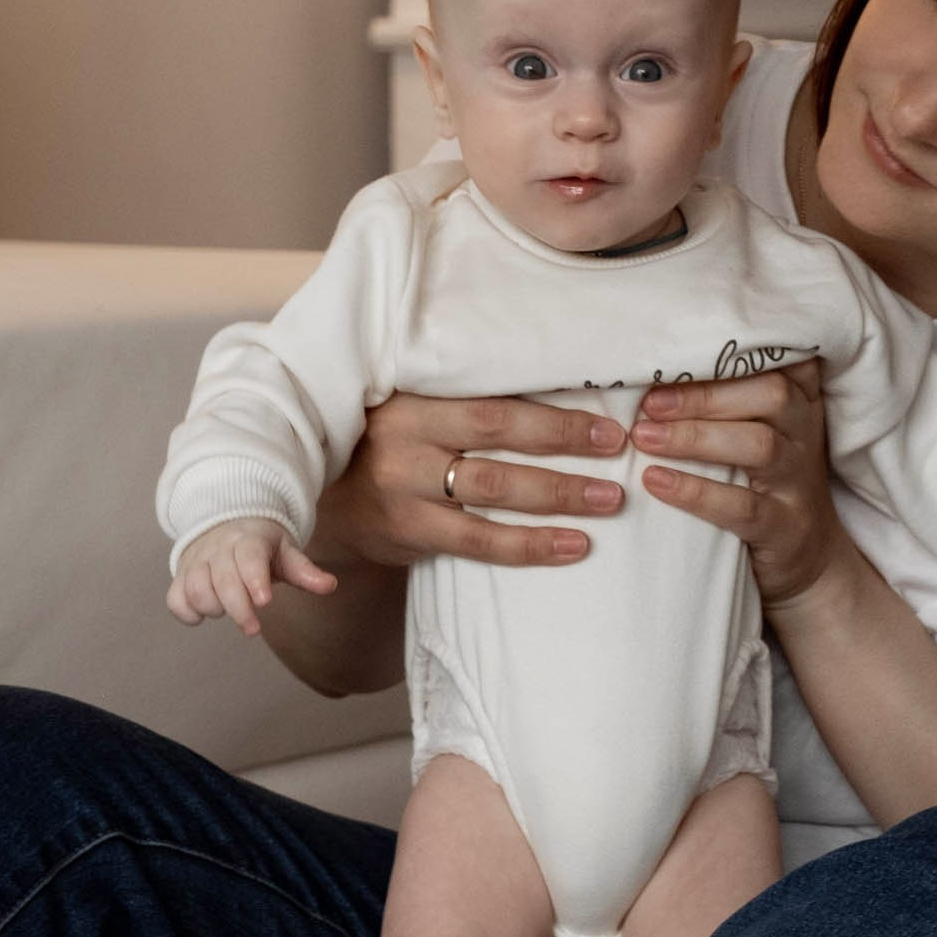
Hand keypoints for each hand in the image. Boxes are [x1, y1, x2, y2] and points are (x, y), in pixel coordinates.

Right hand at [168, 518, 336, 637]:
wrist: (225, 524)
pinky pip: (175, 598)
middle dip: (237, 607)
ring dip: (212, 607)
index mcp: (248, 540)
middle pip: (222, 579)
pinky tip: (202, 616)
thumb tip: (329, 585)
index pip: (249, 556)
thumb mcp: (285, 552)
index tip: (265, 602)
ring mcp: (197, 562)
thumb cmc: (261, 546)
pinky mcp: (181, 575)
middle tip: (252, 630)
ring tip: (229, 610)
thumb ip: (304, 571)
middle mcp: (219, 548)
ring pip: (195, 588)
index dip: (254, 578)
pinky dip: (186, 612)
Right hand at [313, 391, 629, 572]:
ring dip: (558, 497)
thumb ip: (459, 400)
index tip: (604, 418)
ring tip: (608, 501)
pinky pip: (478, 542)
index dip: (549, 411)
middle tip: (618, 450)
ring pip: (493, 492)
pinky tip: (571, 546)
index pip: (490, 400)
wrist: (319, 497)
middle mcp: (405, 440)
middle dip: (563, 443)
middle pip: (495, 436)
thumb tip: (557, 390)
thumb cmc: (381, 443)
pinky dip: (529, 546)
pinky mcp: (408, 531)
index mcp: (411, 398)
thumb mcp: (407, 408)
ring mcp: (405, 488)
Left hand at [625, 363, 843, 619]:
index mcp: (799, 401)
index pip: (782, 359)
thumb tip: (652, 371)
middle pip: (771, 394)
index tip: (678, 348)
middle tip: (648, 403)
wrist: (811, 561)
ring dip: (695, 437)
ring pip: (759, 445)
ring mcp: (799, 482)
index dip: (735, 349)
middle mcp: (805, 433)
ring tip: (643, 437)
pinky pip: (744, 507)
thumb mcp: (757, 431)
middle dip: (704, 395)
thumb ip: (728, 398)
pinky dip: (696, 492)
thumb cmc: (766, 482)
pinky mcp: (785, 528)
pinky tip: (655, 482)